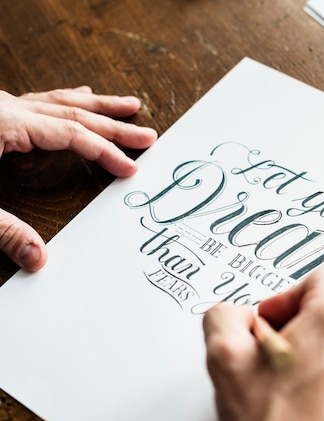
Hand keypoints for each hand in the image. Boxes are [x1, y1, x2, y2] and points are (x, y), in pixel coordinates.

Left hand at [0, 86, 156, 270]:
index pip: (71, 135)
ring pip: (60, 99)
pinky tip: (76, 96)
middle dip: (115, 125)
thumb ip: (2, 230)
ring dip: (97, 104)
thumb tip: (39, 261)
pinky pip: (40, 99)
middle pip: (74, 112)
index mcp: (4, 124)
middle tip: (148, 134)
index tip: (130, 169)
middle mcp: (5, 108)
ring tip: (127, 105)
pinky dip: (66, 100)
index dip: (105, 152)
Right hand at [203, 267, 323, 420]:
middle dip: (296, 324)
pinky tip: (298, 394)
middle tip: (270, 353)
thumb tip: (233, 313)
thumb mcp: (225, 358)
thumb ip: (224, 314)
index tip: (270, 322)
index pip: (321, 275)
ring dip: (310, 348)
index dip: (286, 297)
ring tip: (283, 378)